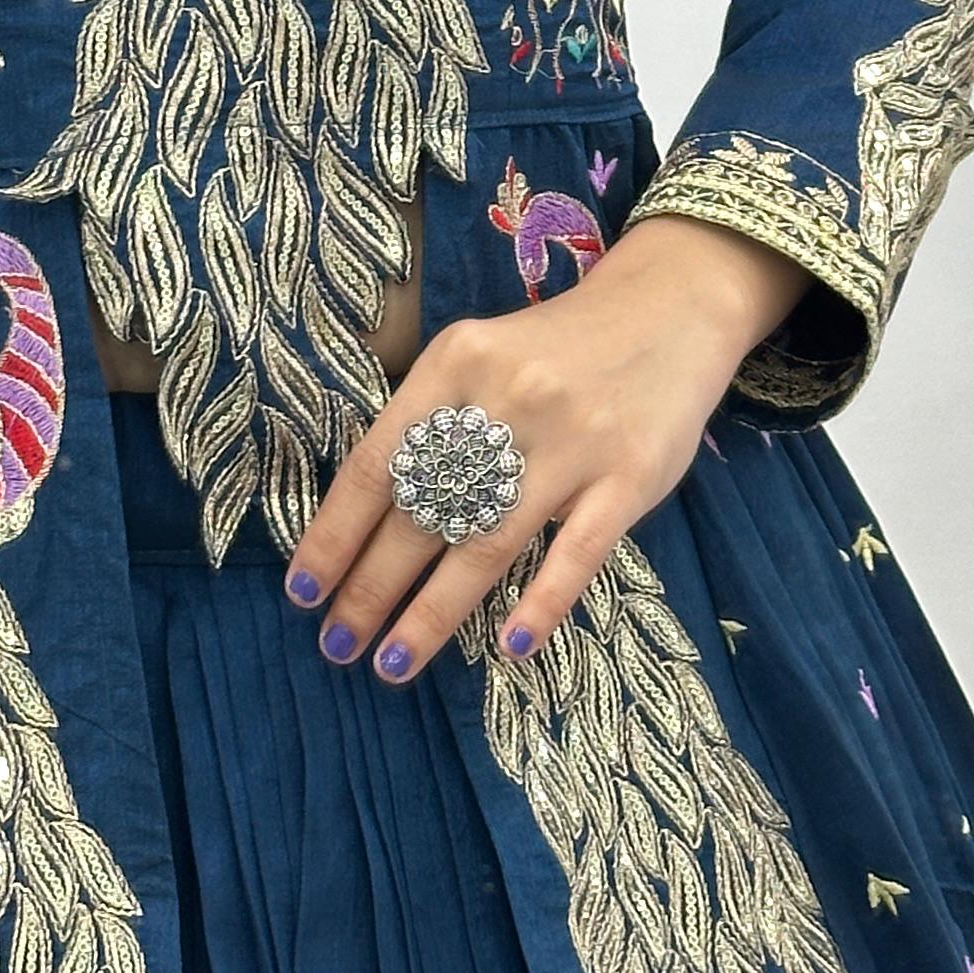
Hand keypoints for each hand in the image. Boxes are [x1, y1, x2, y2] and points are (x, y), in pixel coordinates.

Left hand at [282, 218, 803, 682]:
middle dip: (369, 588)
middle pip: (422, 513)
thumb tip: (365, 510)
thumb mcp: (476, 353)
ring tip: (393, 664)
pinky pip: (578, 552)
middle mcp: (507, 400)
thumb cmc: (556, 346)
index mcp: (455, 363)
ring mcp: (572, 442)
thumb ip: (429, 417)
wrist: (670, 308)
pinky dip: (542, 602)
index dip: (334, 534)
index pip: (377, 464)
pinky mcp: (629, 476)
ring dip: (432, 614)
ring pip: (487, 544)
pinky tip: (511, 646)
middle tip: (336, 643)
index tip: (303, 589)